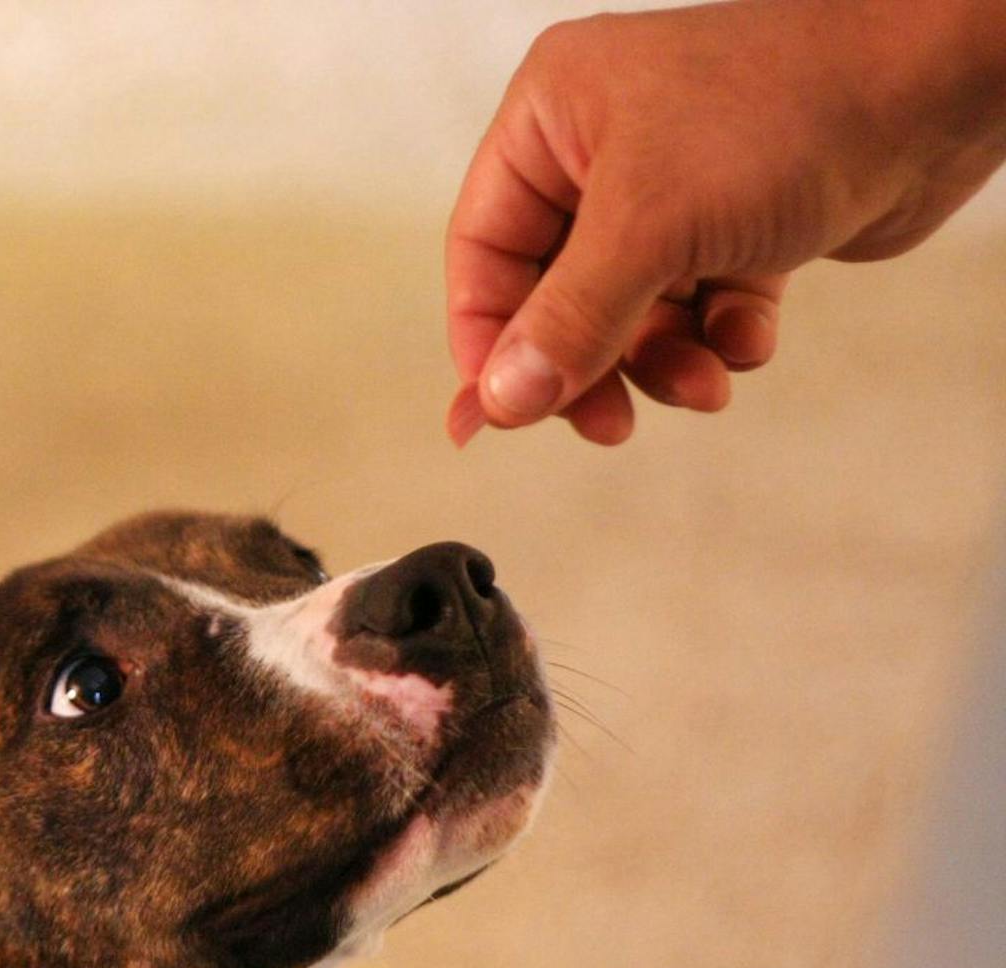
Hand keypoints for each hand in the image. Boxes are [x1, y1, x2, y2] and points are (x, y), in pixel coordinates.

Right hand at [445, 0, 1005, 445]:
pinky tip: (750, 335)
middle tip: (607, 422)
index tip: (504, 409)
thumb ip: (569, 321)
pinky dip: (720, 336)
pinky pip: (698, 307)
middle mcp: (602, 150)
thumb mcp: (651, 226)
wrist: (940, 88)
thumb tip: (502, 400)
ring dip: (661, 362)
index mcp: (553, 119)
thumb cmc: (790, 108)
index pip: (484, 248)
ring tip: (702, 384)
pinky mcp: (736, 222)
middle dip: (589, 363)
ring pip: (630, 312)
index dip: (487, 336)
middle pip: (555, 293)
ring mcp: (673, 188)